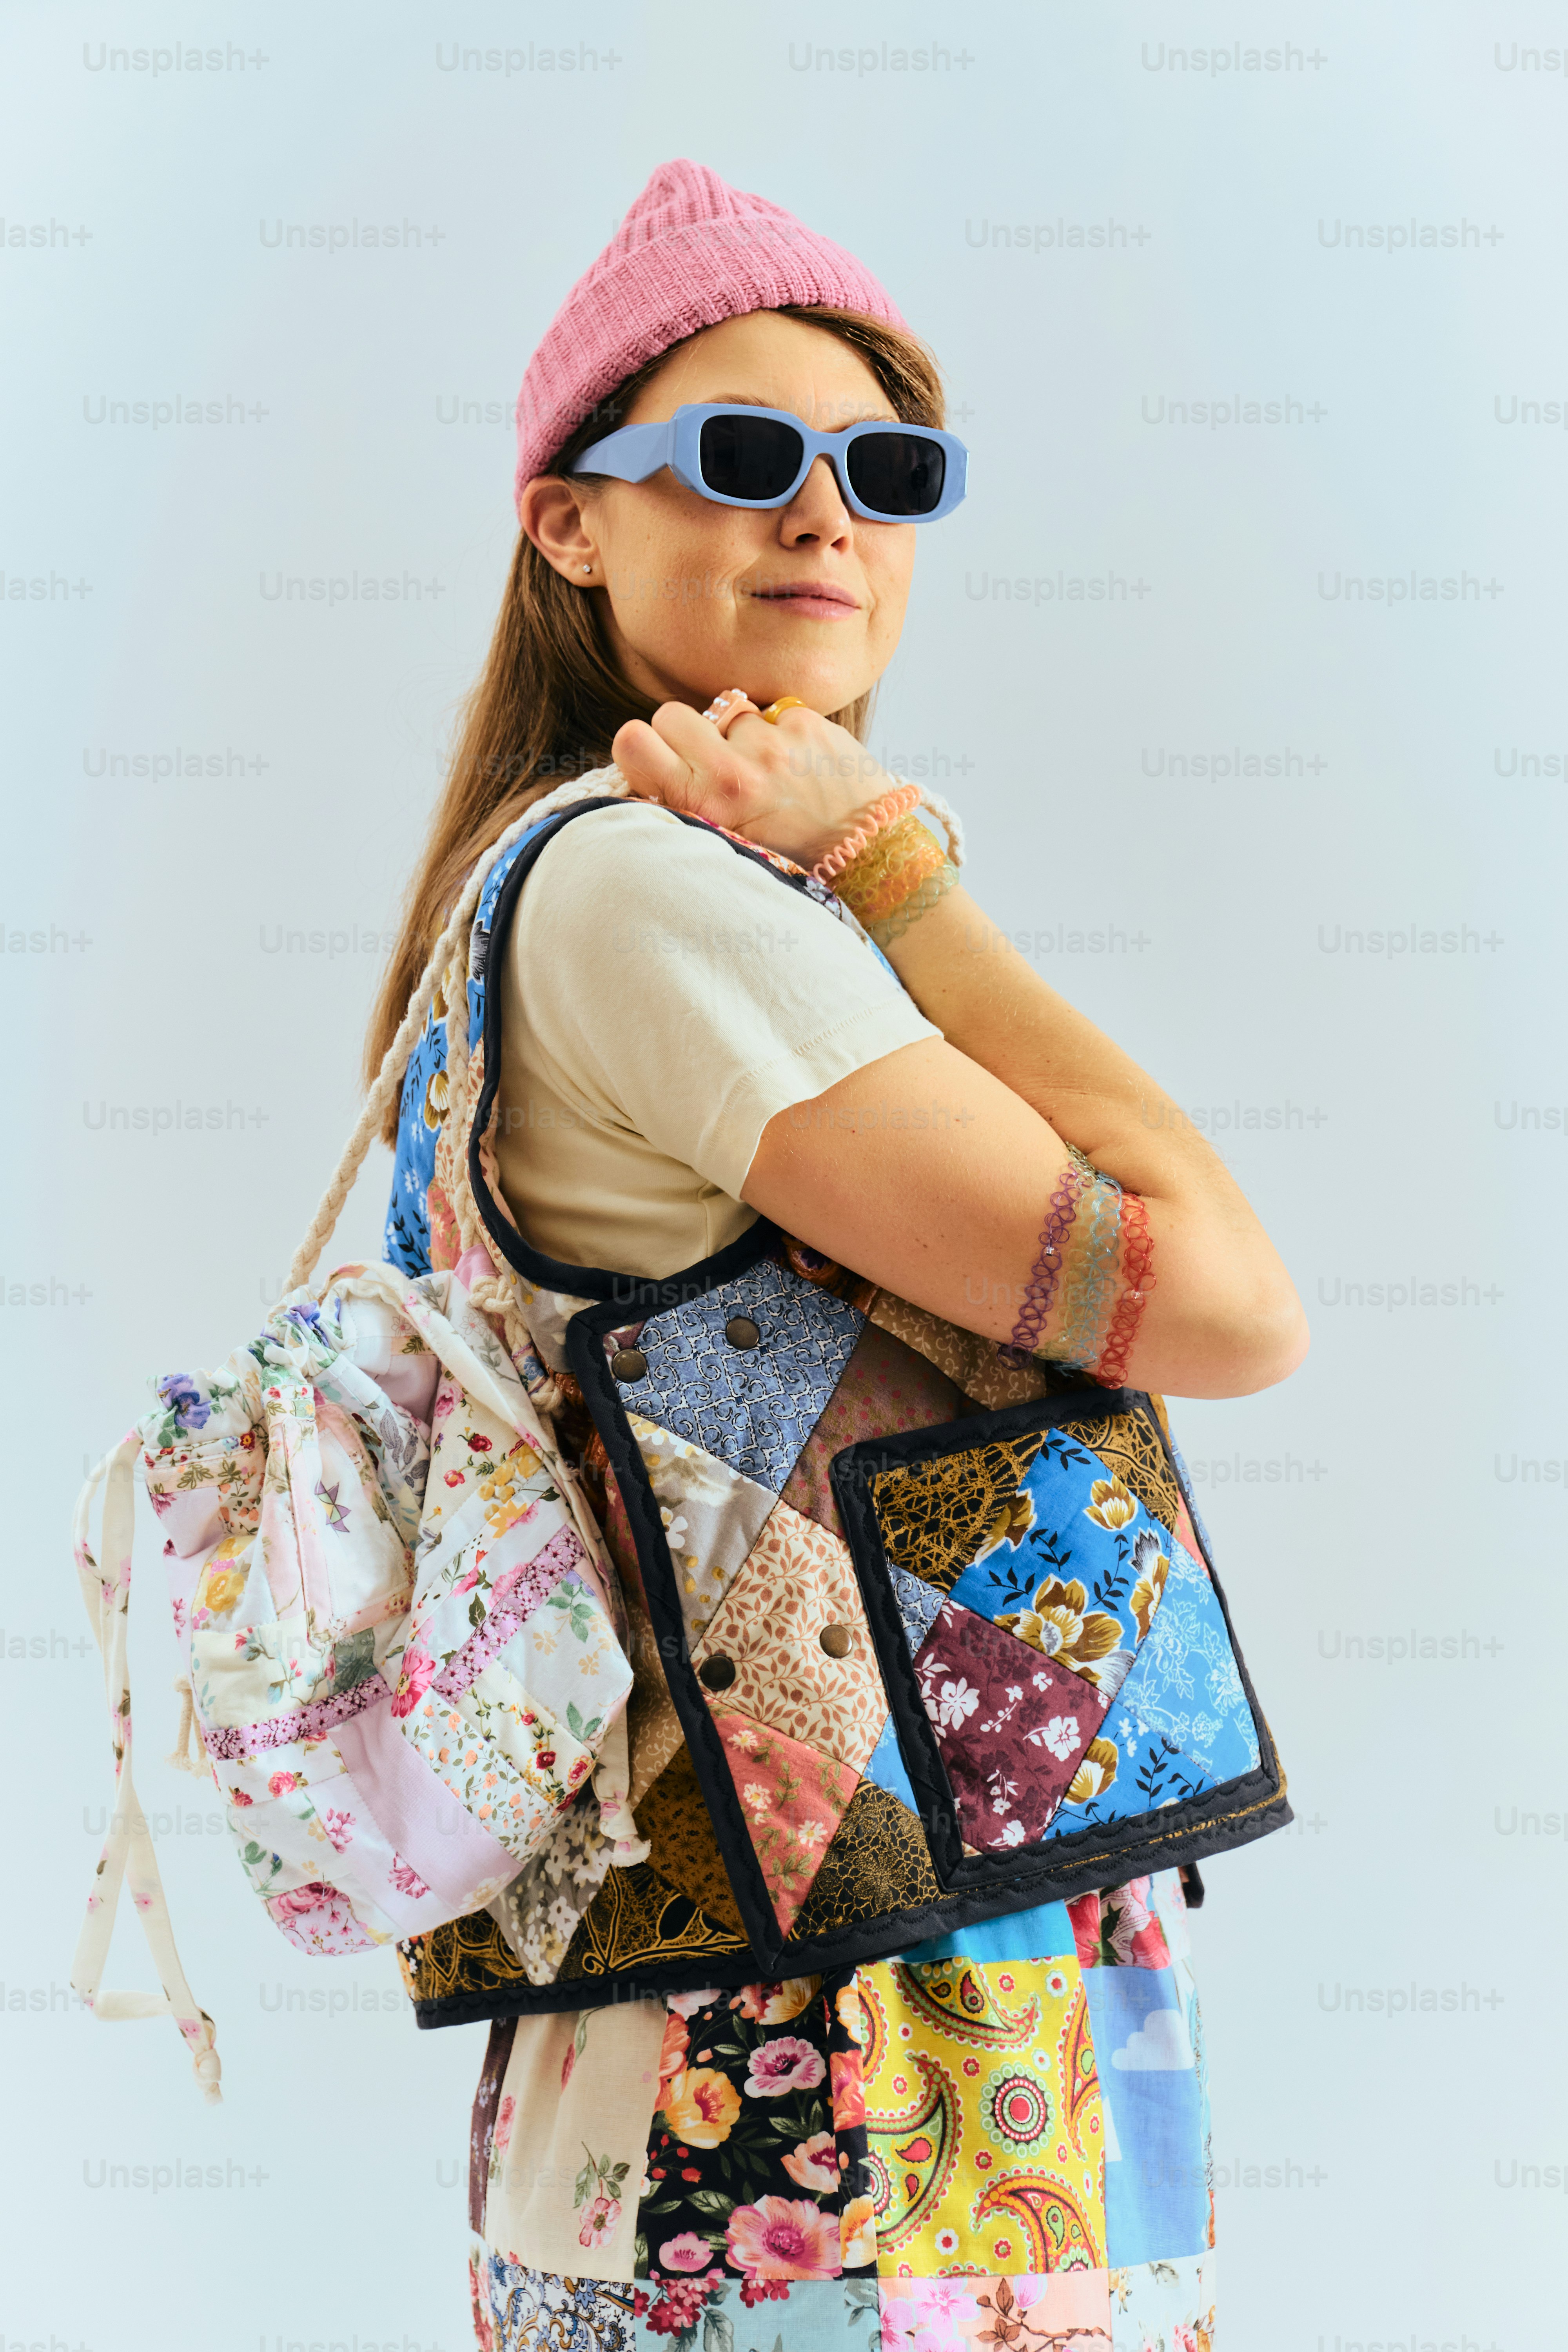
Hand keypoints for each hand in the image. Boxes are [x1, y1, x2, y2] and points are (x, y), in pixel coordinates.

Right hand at [611, 698, 904, 871]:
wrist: (869, 850)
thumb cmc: (792, 852)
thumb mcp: (726, 840)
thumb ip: (688, 800)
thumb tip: (654, 766)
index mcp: (704, 804)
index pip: (632, 741)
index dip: (642, 746)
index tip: (662, 761)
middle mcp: (733, 771)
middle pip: (669, 714)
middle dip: (685, 734)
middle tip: (715, 763)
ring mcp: (770, 743)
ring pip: (726, 715)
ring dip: (741, 738)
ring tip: (772, 775)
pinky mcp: (803, 722)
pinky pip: (771, 715)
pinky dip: (782, 735)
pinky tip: (801, 766)